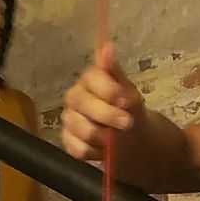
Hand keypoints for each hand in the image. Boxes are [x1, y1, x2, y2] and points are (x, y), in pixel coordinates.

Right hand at [61, 41, 145, 162]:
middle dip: (107, 115)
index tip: (126, 101)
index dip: (109, 91)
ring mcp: (69, 119)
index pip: (92, 78)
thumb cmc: (130, 112)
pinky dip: (94, 152)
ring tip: (116, 138)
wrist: (132, 139)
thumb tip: (106, 48)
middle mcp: (75, 96)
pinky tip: (103, 149)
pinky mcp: (67, 140)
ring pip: (80, 128)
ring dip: (103, 136)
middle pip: (82, 103)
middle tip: (127, 123)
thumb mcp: (130, 93)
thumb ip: (117, 73)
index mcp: (90, 79)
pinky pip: (76, 148)